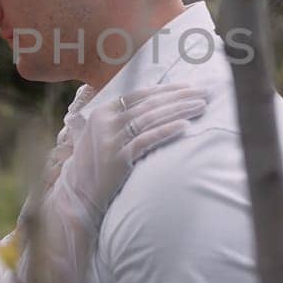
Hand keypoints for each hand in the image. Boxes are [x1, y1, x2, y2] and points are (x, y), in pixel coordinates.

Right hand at [54, 82, 207, 219]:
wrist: (79, 195)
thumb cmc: (95, 164)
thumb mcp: (101, 134)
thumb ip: (119, 118)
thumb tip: (150, 103)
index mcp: (102, 111)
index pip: (140, 94)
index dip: (166, 89)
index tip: (188, 87)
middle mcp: (105, 122)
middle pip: (149, 104)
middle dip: (178, 97)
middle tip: (203, 93)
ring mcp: (111, 140)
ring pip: (151, 119)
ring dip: (178, 110)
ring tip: (199, 106)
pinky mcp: (118, 159)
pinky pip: (147, 140)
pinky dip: (167, 131)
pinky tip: (185, 126)